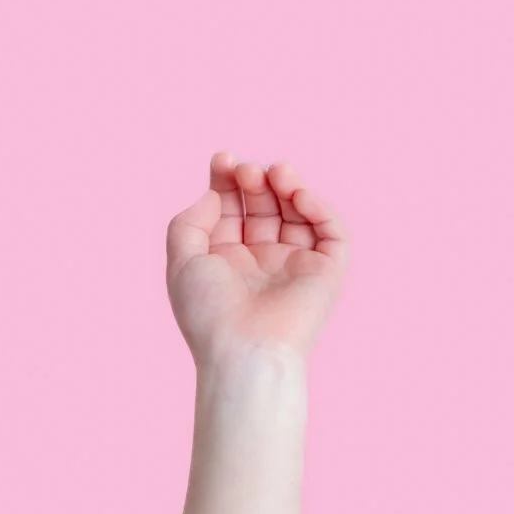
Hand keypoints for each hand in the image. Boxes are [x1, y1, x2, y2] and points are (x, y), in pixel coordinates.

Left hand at [166, 155, 345, 371]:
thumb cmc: (210, 314)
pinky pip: (331, 230)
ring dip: (287, 184)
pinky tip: (297, 195)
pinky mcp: (325, 272)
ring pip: (297, 211)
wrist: (244, 353)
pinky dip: (318, 206)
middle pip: (263, 204)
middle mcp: (261, 262)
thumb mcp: (182, 261)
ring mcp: (294, 266)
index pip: (233, 208)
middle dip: (255, 180)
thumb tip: (214, 193)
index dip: (229, 179)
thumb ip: (189, 221)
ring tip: (274, 172)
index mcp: (228, 261)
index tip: (223, 160)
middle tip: (247, 171)